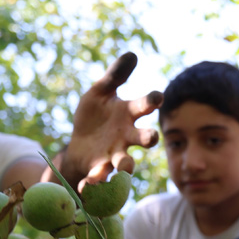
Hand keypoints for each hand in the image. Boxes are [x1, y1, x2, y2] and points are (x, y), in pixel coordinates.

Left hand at [62, 52, 162, 189]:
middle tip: (152, 137)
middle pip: (144, 138)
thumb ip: (115, 75)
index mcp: (129, 114)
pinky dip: (94, 183)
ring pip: (126, 164)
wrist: (80, 143)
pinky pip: (100, 178)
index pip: (145, 105)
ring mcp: (115, 155)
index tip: (157, 97)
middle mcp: (127, 137)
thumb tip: (132, 53)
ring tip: (123, 169)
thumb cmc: (95, 115)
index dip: (153, 101)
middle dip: (149, 138)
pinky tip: (86, 186)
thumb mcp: (100, 91)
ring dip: (126, 167)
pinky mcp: (100, 169)